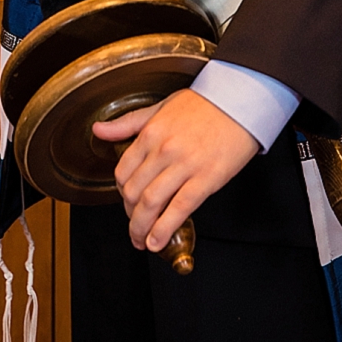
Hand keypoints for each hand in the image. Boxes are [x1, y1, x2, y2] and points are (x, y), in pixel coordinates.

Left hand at [94, 88, 258, 252]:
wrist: (243, 100)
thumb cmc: (207, 103)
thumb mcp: (162, 106)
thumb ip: (128, 122)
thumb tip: (99, 130)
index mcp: (151, 133)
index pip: (122, 172)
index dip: (121, 193)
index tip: (127, 201)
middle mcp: (163, 150)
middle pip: (133, 193)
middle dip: (130, 215)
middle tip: (135, 224)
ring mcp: (184, 166)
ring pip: (151, 205)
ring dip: (141, 229)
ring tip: (142, 240)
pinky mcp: (206, 179)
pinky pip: (178, 210)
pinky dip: (164, 230)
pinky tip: (157, 241)